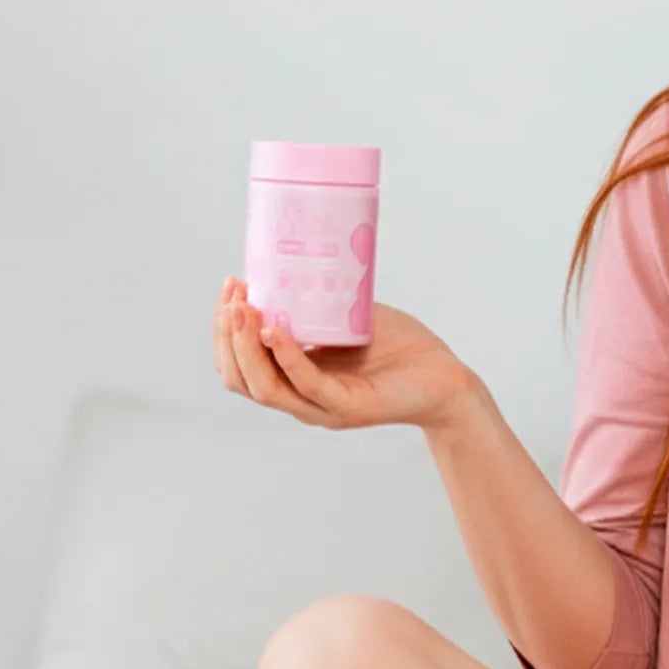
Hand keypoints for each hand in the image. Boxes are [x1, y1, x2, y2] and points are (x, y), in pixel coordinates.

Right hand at [208, 276, 479, 430]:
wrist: (445, 378)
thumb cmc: (399, 347)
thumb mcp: (342, 316)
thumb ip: (312, 302)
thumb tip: (283, 261)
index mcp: (292, 379)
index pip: (238, 366)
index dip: (224, 331)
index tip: (230, 287)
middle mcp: (300, 399)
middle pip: (240, 379)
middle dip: (226, 336)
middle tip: (232, 295)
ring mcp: (321, 407)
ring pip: (264, 387)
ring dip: (245, 347)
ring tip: (244, 308)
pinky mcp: (348, 406)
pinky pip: (305, 383)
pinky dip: (285, 356)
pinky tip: (274, 330)